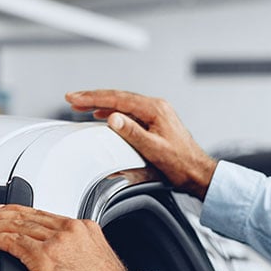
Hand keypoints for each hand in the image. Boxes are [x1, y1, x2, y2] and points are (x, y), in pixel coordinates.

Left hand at [0, 204, 129, 270]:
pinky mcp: (45, 260)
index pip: (42, 215)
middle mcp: (69, 230)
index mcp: (83, 228)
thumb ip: (78, 253)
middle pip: (26, 216)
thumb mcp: (98, 261)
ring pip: (16, 226)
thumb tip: (64, 260)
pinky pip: (12, 243)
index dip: (19, 212)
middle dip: (0, 214)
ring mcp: (57, 243)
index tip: (4, 211)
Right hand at [66, 90, 218, 198]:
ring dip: (101, 104)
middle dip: (93, 98)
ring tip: (82, 106)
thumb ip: (132, 133)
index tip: (75, 97)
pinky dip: (113, 112)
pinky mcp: (155, 122)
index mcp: (155, 109)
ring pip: (123, 104)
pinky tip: (105, 116)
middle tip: (73, 99)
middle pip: (118, 98)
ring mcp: (156, 114)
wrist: (198, 173)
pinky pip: (129, 112)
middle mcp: (156, 107)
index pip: (117, 99)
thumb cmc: (181, 164)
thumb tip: (113, 118)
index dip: (93, 98)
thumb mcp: (154, 150)